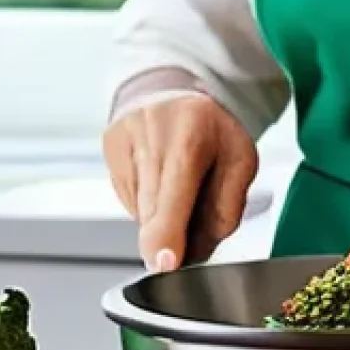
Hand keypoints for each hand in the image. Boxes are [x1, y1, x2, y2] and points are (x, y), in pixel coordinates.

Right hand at [102, 94, 257, 271]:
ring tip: (178, 185)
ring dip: (162, 217)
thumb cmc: (208, 125)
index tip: (164, 263)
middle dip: (171, 237)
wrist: (168, 86)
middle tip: (193, 220)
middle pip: (153, 214)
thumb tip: (196, 253)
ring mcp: (122, 149)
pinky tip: (158, 180)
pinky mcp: (108, 156)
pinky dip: (148, 204)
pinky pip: (130, 203)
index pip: (172, 197)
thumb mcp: (240, 160)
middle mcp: (148, 141)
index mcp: (188, 139)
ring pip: (141, 213)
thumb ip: (225, 209)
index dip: (166, 236)